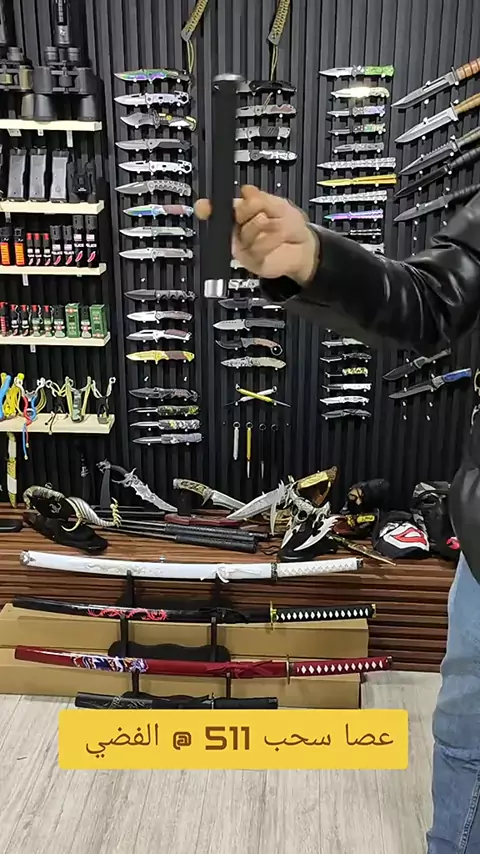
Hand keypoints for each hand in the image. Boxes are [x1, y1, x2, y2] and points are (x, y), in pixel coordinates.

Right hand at [195, 185, 319, 284]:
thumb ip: (261, 198)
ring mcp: (243, 246)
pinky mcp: (251, 261)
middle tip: (263, 211)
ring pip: (247, 231)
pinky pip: (258, 247)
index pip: (215, 210)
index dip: (207, 208)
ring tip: (276, 224)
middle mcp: (237, 231)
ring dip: (266, 225)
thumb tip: (246, 191)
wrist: (304, 248)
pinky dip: (272, 239)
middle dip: (251, 210)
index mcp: (239, 213)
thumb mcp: (279, 205)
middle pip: (233, 216)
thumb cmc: (290, 226)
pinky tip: (279, 238)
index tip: (205, 207)